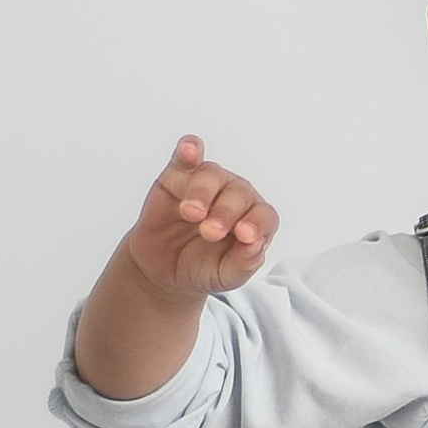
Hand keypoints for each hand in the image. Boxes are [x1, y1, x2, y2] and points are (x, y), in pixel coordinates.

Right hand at [122, 135, 277, 300]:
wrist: (163, 271)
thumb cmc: (200, 269)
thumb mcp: (223, 277)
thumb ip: (242, 265)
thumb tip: (256, 246)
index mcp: (252, 220)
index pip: (263, 215)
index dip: (257, 223)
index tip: (244, 236)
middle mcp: (234, 197)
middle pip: (238, 193)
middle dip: (225, 212)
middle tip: (209, 232)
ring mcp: (207, 185)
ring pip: (212, 175)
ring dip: (202, 192)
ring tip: (191, 213)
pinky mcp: (178, 177)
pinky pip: (186, 157)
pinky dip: (188, 149)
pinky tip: (189, 150)